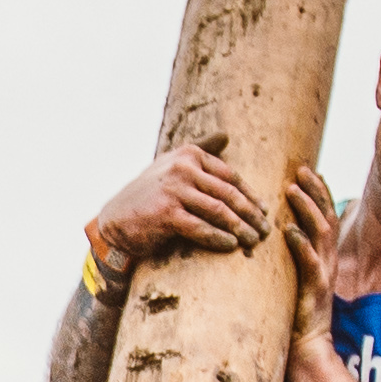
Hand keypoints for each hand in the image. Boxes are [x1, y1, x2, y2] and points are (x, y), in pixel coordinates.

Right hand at [87, 140, 272, 273]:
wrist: (115, 221)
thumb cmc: (148, 195)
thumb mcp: (171, 166)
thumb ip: (199, 151)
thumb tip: (226, 135)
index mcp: (188, 154)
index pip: (230, 175)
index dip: (250, 195)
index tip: (264, 210)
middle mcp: (182, 168)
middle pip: (228, 193)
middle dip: (251, 214)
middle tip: (265, 229)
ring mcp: (174, 190)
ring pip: (219, 211)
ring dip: (241, 228)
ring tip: (254, 241)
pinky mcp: (167, 214)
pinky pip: (201, 228)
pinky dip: (219, 238)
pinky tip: (232, 246)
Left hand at [281, 168, 340, 353]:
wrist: (307, 343)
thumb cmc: (297, 309)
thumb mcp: (297, 275)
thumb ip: (295, 253)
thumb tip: (280, 230)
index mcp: (324, 254)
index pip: (325, 215)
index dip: (319, 192)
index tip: (307, 170)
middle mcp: (328, 259)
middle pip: (326, 216)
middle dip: (315, 191)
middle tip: (300, 170)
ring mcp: (324, 272)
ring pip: (321, 233)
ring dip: (307, 209)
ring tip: (292, 190)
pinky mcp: (315, 289)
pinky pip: (310, 262)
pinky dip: (301, 244)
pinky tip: (289, 230)